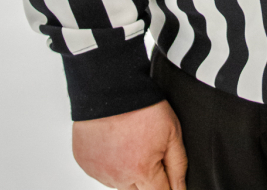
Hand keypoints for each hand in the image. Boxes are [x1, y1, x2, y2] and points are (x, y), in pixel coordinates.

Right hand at [72, 99, 187, 189]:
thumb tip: (181, 189)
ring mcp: (100, 172)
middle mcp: (119, 177)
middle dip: (147, 177)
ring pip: (120, 182)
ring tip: (131, 141)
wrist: (109, 86)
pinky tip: (115, 142)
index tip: (166, 174)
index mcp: (142, 171)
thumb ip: (178, 165)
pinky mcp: (86, 164)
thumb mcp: (172, 131)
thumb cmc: (142, 105)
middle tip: (147, 149)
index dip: (167, 185)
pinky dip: (110, 162)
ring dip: (127, 170)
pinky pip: (102, 172)